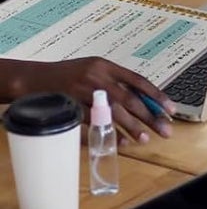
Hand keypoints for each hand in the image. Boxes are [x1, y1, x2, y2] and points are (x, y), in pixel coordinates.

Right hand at [4, 57, 174, 141]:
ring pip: (112, 113)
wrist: (33, 78)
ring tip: (145, 139)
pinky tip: (119, 143)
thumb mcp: (95, 69)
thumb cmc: (69, 75)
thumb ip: (117, 81)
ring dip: (131, 128)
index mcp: (105, 66)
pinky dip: (107, 134)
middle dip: (149, 116)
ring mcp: (81, 93)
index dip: (156, 96)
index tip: (171, 110)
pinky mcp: (69, 108)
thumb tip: (145, 101)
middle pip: (128, 99)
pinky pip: (92, 125)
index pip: (138, 80)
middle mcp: (95, 77)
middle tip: (165, 130)